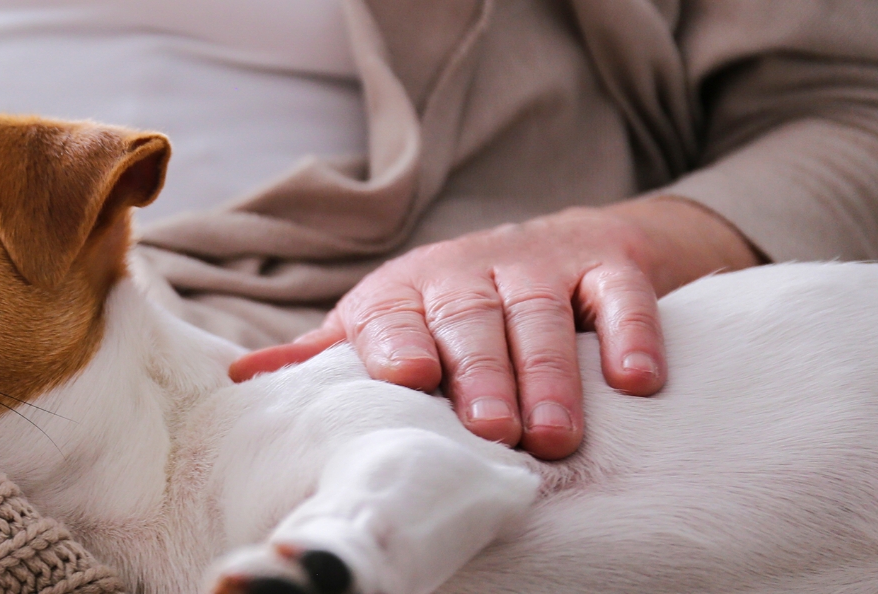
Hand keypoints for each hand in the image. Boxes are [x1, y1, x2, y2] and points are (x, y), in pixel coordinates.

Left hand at [228, 197, 761, 459]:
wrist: (561, 244)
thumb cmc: (451, 307)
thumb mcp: (386, 321)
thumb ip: (326, 354)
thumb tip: (239, 378)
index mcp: (404, 291)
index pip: (394, 315)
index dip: (398, 342)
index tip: (406, 377)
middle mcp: (469, 272)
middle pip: (471, 322)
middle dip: (481, 374)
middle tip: (491, 429)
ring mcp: (540, 265)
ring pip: (541, 318)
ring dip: (550, 375)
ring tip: (556, 434)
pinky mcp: (608, 265)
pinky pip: (621, 299)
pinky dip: (631, 336)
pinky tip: (637, 380)